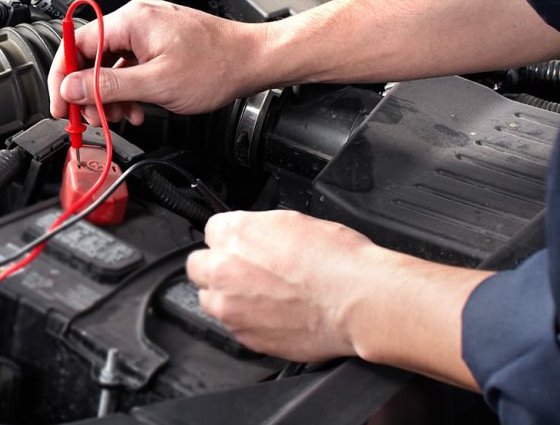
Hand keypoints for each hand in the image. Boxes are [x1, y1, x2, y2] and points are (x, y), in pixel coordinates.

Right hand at [48, 0, 268, 121]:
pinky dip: (127, 87)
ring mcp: (148, 29)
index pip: (76, 43)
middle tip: (91, 118)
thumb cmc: (216, 66)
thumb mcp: (156, 84)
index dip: (63, 77)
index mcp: (131, 20)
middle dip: (88, 91)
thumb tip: (70, 88)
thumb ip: (107, 86)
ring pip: (110, 63)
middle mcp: (136, 18)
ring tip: (121, 116)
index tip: (60, 104)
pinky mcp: (158, 41)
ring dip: (109, 93)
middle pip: (91, 55)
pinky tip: (136, 106)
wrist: (253, 60)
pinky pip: (129, 63)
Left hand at [185, 210, 384, 361]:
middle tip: (247, 272)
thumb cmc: (337, 261)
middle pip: (200, 267)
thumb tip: (252, 237)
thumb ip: (258, 230)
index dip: (232, 240)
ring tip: (263, 296)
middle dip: (219, 267)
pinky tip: (275, 314)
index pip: (211, 231)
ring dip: (228, 296)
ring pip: (211, 300)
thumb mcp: (293, 222)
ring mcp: (231, 307)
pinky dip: (248, 321)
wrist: (360, 301)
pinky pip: (234, 326)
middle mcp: (224, 270)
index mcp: (234, 234)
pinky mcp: (245, 336)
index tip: (243, 247)